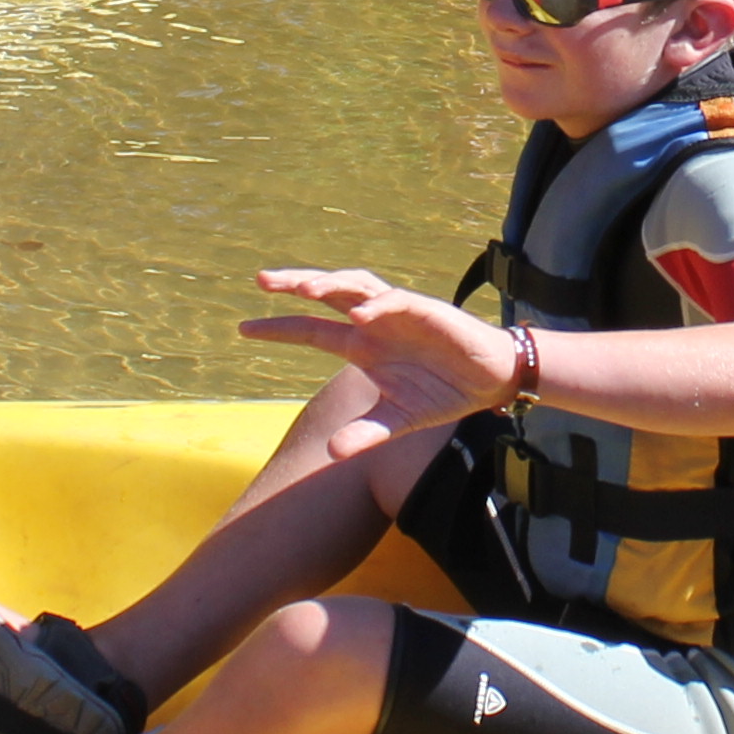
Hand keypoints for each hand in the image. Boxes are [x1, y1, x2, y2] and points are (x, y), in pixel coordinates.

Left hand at [240, 268, 522, 454]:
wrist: (490, 380)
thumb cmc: (443, 392)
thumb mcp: (398, 421)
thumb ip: (365, 435)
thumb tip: (331, 452)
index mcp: (361, 345)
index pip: (311, 330)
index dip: (279, 327)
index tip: (243, 329)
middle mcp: (374, 322)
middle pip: (327, 294)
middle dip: (296, 284)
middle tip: (262, 281)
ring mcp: (399, 313)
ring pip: (358, 286)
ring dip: (332, 284)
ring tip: (306, 287)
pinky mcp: (428, 311)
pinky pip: (398, 302)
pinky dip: (378, 305)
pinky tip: (359, 312)